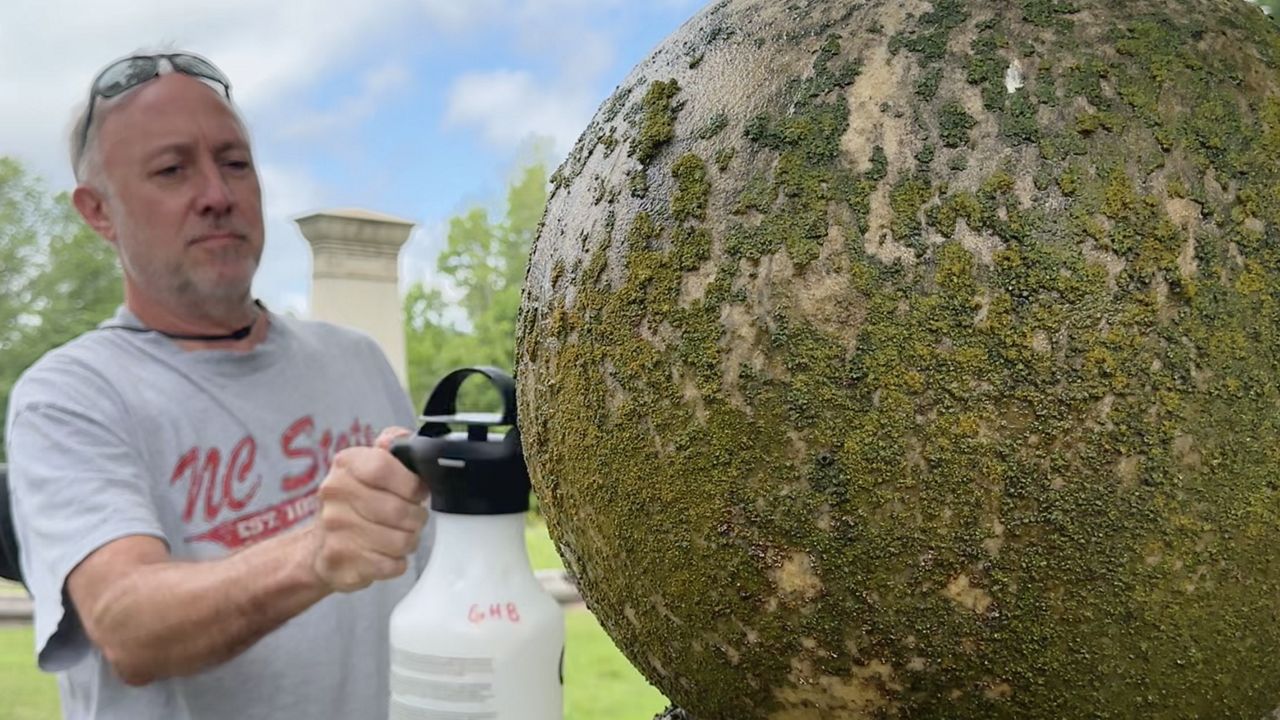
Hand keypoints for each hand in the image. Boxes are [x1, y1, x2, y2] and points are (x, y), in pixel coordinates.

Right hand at [312, 427, 426, 592]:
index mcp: (346, 464)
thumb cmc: (355, 502)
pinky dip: (397, 562)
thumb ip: (393, 446)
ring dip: (409, 540)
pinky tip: (385, 554)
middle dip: (416, 517)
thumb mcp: (370, 465)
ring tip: (399, 535)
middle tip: (412, 518)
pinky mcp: (341, 562)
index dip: (411, 484)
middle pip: (399, 510)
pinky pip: (392, 565)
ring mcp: (335, 529)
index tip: (417, 492)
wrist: (319, 547)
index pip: (384, 467)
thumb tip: (403, 439)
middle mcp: (334, 494)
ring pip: (401, 540)